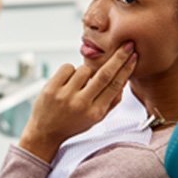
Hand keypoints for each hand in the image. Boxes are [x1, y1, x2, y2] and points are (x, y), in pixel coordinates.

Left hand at [19, 42, 136, 161]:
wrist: (45, 131)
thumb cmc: (72, 123)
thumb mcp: (96, 118)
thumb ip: (111, 102)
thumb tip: (124, 81)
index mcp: (95, 112)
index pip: (115, 86)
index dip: (126, 69)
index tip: (133, 56)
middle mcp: (81, 104)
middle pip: (104, 75)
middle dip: (118, 58)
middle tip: (126, 45)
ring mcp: (65, 95)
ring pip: (84, 69)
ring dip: (85, 71)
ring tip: (78, 84)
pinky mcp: (51, 88)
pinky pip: (67, 67)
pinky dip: (70, 70)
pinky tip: (67, 82)